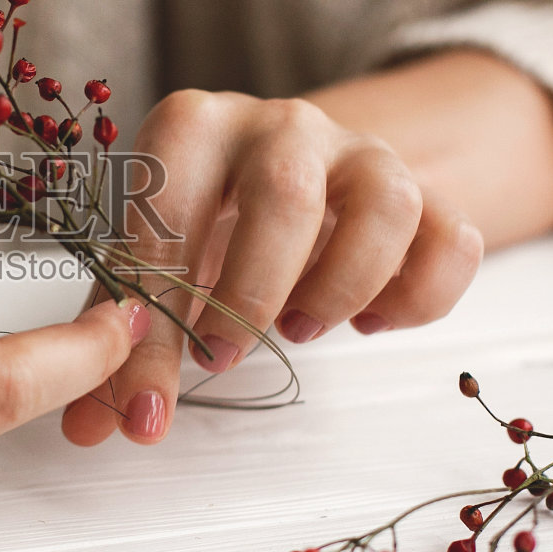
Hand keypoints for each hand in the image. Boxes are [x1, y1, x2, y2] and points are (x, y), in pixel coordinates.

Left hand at [60, 89, 483, 446]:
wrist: (294, 165)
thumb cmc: (207, 218)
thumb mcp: (154, 263)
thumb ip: (122, 339)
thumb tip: (99, 427)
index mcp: (192, 128)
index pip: (167, 214)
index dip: (154, 319)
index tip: (148, 403)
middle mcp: (281, 124)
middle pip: (285, 195)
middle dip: (252, 295)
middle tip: (223, 360)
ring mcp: (361, 151)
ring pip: (387, 205)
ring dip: (344, 287)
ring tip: (303, 331)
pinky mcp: (425, 188)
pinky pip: (454, 236)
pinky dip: (421, 296)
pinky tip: (373, 323)